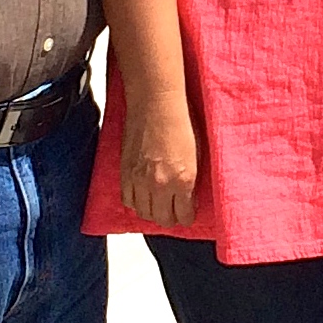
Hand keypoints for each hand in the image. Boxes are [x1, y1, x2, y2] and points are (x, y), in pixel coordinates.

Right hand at [120, 97, 199, 226]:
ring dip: (152, 212)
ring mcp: (140, 181)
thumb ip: (192, 177)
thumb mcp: (198, 152)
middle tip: (175, 213)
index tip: (188, 214)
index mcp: (183, 180)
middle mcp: (160, 185)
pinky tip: (142, 197)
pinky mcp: (125, 173)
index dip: (187, 217)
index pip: (184, 215)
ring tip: (159, 207)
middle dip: (170, 218)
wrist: (155, 103)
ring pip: (144, 213)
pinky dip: (135, 202)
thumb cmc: (181, 119)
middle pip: (162, 219)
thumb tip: (190, 194)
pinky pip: (127, 200)